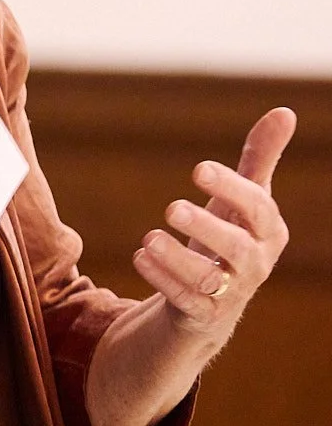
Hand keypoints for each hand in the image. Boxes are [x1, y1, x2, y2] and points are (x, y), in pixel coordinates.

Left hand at [132, 107, 294, 342]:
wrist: (212, 301)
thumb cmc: (228, 238)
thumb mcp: (242, 200)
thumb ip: (259, 159)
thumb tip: (285, 112)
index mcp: (267, 232)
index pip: (257, 208)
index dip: (231, 188)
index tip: (198, 169)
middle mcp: (254, 264)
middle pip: (238, 248)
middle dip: (206, 227)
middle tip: (171, 208)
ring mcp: (229, 292)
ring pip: (208, 279)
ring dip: (176, 258)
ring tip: (148, 238)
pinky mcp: (201, 313)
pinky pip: (183, 301)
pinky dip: (161, 279)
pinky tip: (140, 256)